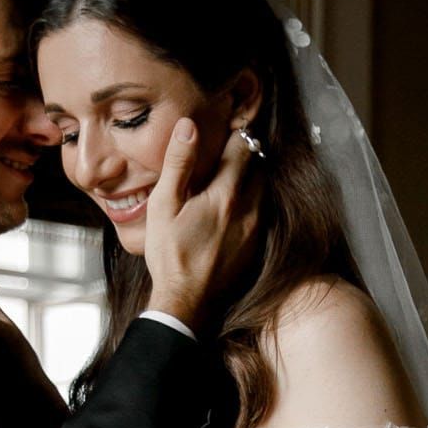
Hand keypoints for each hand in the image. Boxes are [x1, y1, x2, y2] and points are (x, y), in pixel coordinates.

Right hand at [144, 122, 260, 331]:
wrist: (186, 302)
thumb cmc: (170, 254)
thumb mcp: (164, 204)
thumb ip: (179, 162)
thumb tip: (188, 125)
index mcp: (226, 194)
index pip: (243, 149)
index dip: (237, 134)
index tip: (229, 127)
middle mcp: (248, 210)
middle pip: (258, 168)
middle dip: (246, 155)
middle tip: (228, 150)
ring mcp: (255, 231)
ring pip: (262, 191)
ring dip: (250, 179)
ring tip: (229, 177)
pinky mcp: (255, 248)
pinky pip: (261, 214)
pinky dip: (252, 203)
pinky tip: (232, 208)